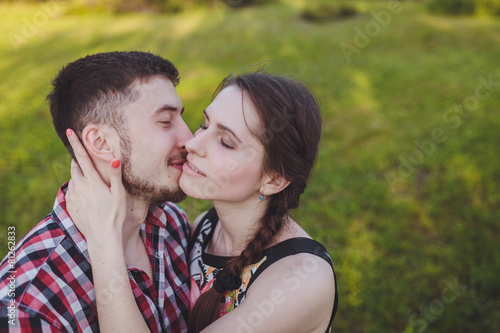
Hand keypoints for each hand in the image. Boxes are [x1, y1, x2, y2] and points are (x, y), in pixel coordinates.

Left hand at [65, 129, 125, 244]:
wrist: (102, 237)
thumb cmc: (115, 215)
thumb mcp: (119, 194)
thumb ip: (115, 175)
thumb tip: (115, 158)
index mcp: (92, 181)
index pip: (82, 157)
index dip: (76, 143)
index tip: (70, 131)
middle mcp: (80, 186)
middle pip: (75, 166)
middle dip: (78, 161)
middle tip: (86, 161)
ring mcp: (73, 196)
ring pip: (73, 179)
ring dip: (79, 176)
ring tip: (91, 184)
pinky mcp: (69, 205)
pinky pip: (72, 191)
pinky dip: (77, 188)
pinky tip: (87, 196)